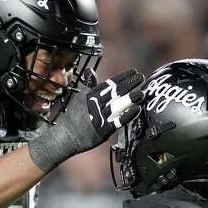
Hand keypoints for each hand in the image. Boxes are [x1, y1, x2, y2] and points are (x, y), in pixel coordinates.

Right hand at [28, 68, 144, 171]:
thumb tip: (90, 71)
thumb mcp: (81, 97)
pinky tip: (136, 110)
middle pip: (116, 92)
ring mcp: (99, 117)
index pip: (110, 83)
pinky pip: (117, 121)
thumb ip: (89, 85)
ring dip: (130, 98)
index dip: (123, 77)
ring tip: (141, 93)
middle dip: (130, 84)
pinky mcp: (102, 130)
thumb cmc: (75, 116)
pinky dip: (127, 115)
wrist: (66, 135)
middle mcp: (95, 104)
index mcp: (91, 95)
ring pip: (117, 105)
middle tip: (141, 78)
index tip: (134, 72)